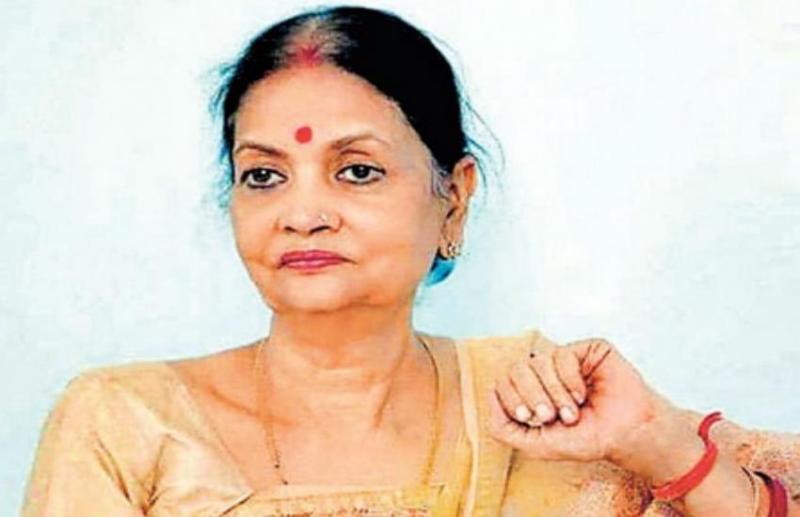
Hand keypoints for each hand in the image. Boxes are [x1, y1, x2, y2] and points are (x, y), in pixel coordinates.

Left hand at [487, 338, 681, 469]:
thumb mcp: (537, 444)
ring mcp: (565, 358)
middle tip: (553, 416)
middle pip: (516, 369)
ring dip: (555, 393)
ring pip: (537, 362)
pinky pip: (562, 355)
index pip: (501, 381)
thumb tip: (488, 395)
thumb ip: (503, 428)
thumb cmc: (587, 439)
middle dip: (533, 397)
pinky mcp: (587, 349)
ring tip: (573, 411)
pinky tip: (583, 394)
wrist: (627, 435)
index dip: (512, 400)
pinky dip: (569, 380)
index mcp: (530, 390)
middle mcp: (545, 371)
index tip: (533, 419)